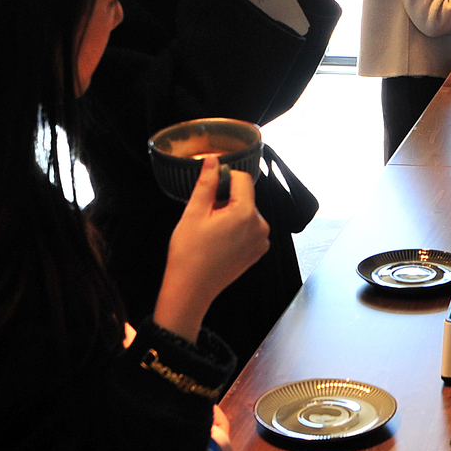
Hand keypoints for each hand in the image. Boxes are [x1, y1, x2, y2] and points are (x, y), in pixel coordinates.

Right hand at [154, 159, 269, 339]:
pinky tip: (219, 242)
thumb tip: (212, 159)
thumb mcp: (193, 213)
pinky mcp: (258, 251)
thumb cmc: (189, 253)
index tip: (208, 192)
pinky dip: (236, 229)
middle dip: (225, 200)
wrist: (191, 290)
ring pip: (246, 212)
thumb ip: (206, 183)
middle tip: (205, 218)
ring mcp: (261, 240)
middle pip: (244, 196)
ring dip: (230, 214)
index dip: (223, 179)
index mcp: (246, 213)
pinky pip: (249, 228)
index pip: (242, 178)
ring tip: (211, 232)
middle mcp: (260, 225)